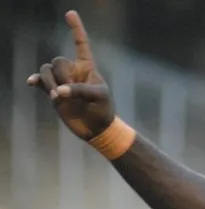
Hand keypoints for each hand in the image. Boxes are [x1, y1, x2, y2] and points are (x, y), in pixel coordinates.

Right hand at [27, 11, 113, 139]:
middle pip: (58, 62)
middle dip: (61, 76)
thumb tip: (57, 91)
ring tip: (57, 97)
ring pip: (46, 70)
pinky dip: (34, 81)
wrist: (96, 128)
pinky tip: (31, 83)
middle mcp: (73, 71)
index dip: (76, 28)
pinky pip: (39, 81)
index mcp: (87, 67)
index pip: (81, 44)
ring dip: (48, 81)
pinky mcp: (52, 92)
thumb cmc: (103, 110)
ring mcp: (61, 81)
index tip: (70, 13)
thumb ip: (80, 91)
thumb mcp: (98, 97)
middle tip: (69, 91)